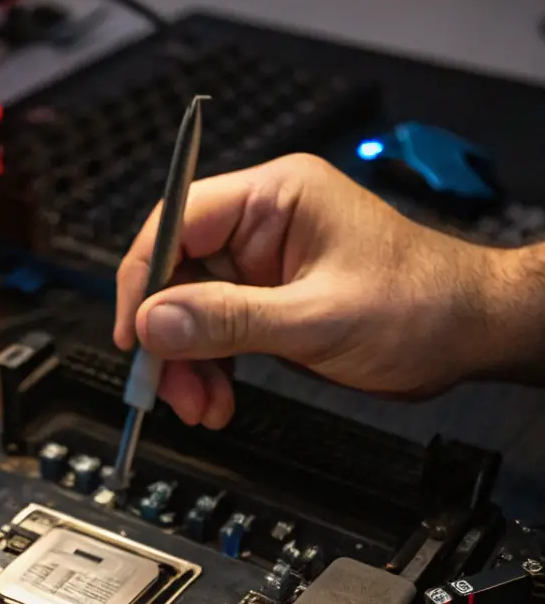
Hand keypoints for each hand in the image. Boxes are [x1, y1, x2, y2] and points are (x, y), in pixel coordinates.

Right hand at [113, 154, 518, 429]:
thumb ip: (230, 320)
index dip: (144, 279)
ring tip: (201, 407)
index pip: (176, 222)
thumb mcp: (317, 318)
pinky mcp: (271, 302)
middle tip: (165, 388)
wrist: (470, 336)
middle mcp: (262, 224)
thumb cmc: (420, 305)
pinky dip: (210, 370)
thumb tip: (156, 322)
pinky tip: (217, 399)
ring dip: (187, 363)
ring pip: (192, 311)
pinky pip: (217, 332)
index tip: (134, 335)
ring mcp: (265, 265)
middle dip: (169, 337)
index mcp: (274, 196)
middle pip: (177, 273)